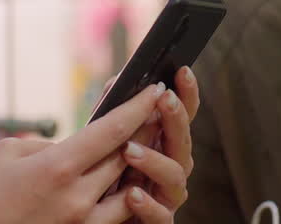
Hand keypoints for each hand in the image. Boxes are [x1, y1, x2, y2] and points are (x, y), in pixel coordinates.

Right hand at [0, 83, 167, 223]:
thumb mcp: (8, 155)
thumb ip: (46, 145)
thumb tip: (71, 146)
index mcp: (58, 166)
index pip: (111, 130)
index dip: (137, 107)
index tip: (153, 89)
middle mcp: (77, 195)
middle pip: (126, 156)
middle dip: (145, 131)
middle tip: (157, 111)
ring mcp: (83, 222)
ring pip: (129, 190)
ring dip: (140, 167)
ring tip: (146, 147)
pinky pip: (115, 216)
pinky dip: (126, 197)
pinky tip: (128, 183)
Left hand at [116, 66, 199, 221]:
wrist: (94, 219)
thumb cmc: (103, 178)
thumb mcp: (106, 143)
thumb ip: (113, 115)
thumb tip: (118, 80)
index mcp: (163, 144)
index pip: (181, 115)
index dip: (186, 94)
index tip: (182, 70)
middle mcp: (171, 167)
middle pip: (182, 141)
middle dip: (175, 118)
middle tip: (164, 99)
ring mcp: (167, 196)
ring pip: (175, 177)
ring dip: (155, 160)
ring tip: (130, 150)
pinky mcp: (157, 222)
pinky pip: (160, 216)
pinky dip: (148, 205)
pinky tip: (133, 194)